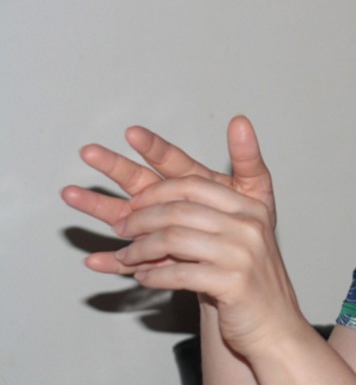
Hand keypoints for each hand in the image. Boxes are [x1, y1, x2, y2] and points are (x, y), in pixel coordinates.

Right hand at [62, 116, 274, 273]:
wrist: (248, 263)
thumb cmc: (250, 223)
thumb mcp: (256, 191)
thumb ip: (247, 159)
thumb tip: (242, 120)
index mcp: (191, 182)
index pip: (170, 161)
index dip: (154, 148)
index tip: (136, 134)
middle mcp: (167, 202)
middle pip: (138, 180)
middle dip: (114, 167)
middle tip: (89, 152)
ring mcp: (156, 229)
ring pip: (123, 215)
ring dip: (97, 207)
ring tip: (70, 194)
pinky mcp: (153, 259)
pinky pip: (130, 261)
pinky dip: (114, 261)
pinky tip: (95, 260)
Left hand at [110, 175, 305, 357]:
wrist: (274, 327)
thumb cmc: (248, 284)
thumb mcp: (236, 240)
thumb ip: (205, 218)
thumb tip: (150, 204)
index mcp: (250, 207)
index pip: (194, 185)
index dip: (156, 192)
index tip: (133, 203)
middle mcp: (250, 226)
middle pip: (180, 209)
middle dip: (141, 218)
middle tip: (121, 228)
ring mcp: (243, 254)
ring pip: (174, 239)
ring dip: (140, 248)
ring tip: (127, 256)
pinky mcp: (234, 284)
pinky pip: (179, 274)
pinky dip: (154, 276)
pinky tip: (144, 278)